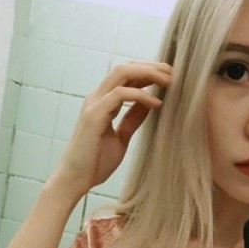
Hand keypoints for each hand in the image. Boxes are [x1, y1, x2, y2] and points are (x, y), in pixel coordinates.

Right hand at [47, 61, 171, 201]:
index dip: (148, 72)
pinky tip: (156, 103)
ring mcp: (94, 105)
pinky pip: (119, 95)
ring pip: (121, 74)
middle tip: (174, 73)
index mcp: (102, 102)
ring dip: (148, 74)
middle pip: (125, 68)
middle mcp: (97, 98)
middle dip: (151, 67)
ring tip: (168, 82)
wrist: (74, 180)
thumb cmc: (95, 162)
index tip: (170, 77)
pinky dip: (140, 95)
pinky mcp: (93, 116)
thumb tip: (150, 103)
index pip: (126, 76)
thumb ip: (132, 119)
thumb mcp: (121, 137)